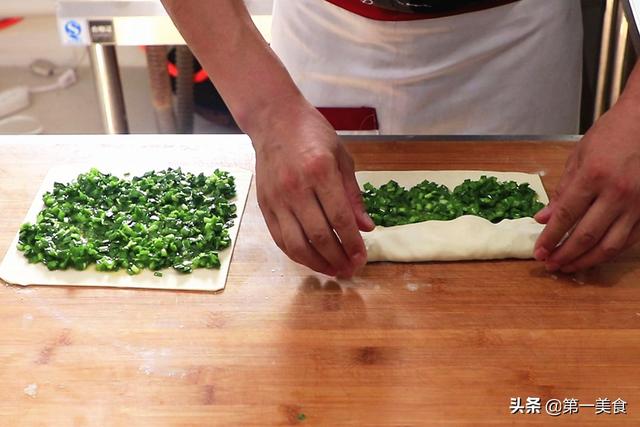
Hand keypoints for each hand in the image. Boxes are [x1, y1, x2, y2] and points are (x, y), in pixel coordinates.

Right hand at [250, 98, 374, 276]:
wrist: (274, 120)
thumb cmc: (312, 134)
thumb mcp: (342, 157)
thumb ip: (353, 194)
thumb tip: (366, 227)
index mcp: (320, 171)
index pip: (340, 218)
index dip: (353, 243)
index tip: (362, 258)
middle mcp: (296, 187)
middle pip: (319, 235)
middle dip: (338, 258)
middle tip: (350, 270)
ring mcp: (277, 198)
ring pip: (296, 243)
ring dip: (317, 263)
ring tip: (333, 271)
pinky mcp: (264, 205)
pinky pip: (280, 238)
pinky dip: (296, 254)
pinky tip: (311, 260)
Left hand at [534, 96, 639, 272]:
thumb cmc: (612, 134)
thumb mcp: (579, 157)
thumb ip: (561, 191)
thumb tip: (543, 218)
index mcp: (593, 176)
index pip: (566, 216)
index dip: (550, 238)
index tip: (538, 252)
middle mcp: (616, 193)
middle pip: (586, 235)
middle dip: (564, 254)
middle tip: (549, 265)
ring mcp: (637, 203)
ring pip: (610, 245)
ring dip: (587, 261)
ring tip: (569, 267)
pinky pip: (631, 240)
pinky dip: (611, 252)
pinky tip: (595, 256)